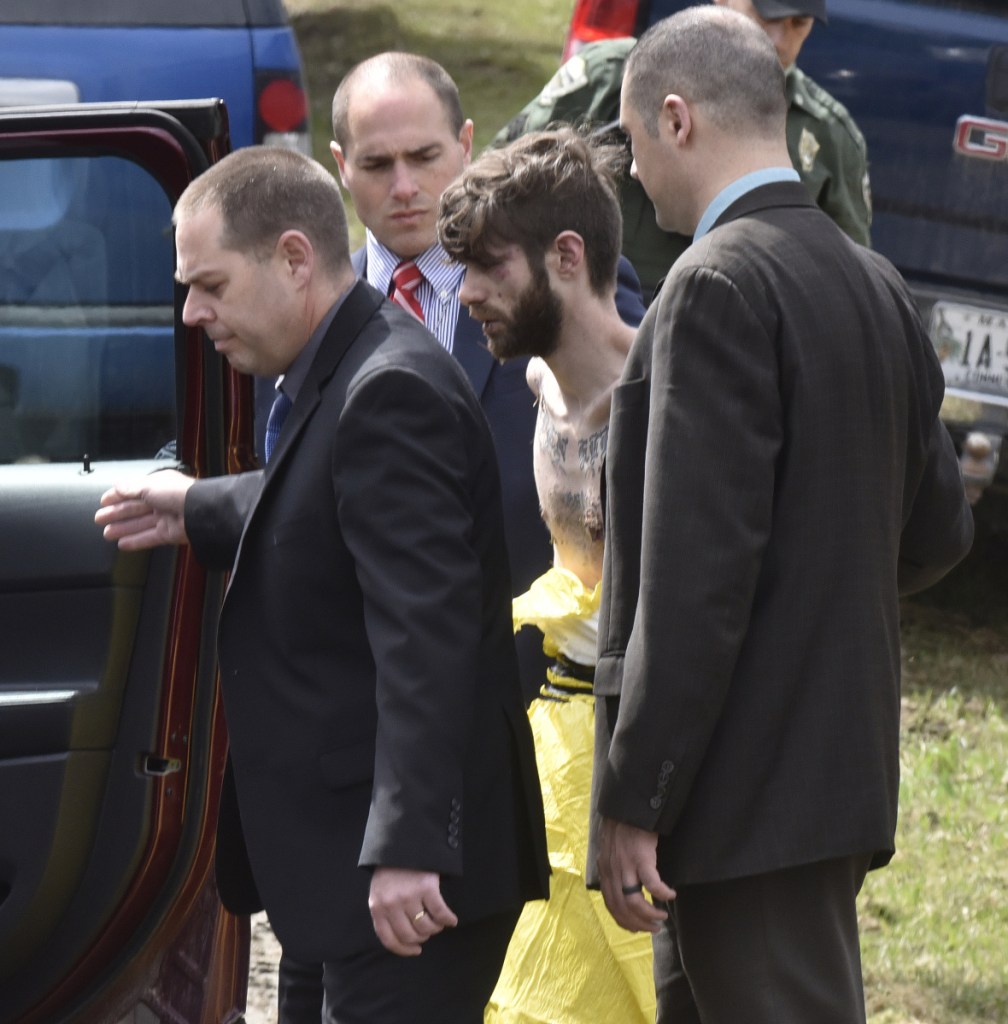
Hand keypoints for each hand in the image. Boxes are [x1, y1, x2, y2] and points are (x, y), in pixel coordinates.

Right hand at [94, 470, 194, 549]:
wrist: (200, 511)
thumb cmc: (176, 493)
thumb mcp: (150, 486)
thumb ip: (132, 488)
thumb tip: (117, 486)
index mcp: (158, 485)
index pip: (134, 490)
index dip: (118, 496)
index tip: (103, 501)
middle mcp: (162, 501)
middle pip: (135, 508)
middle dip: (116, 513)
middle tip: (98, 519)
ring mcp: (166, 518)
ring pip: (140, 524)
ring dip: (123, 528)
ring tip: (106, 533)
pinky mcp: (169, 534)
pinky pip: (149, 537)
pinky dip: (136, 541)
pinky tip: (122, 544)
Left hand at [368, 867, 457, 956]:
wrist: (403, 841)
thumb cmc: (392, 869)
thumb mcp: (380, 891)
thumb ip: (386, 912)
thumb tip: (402, 938)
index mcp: (377, 906)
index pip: (389, 939)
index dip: (404, 949)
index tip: (415, 950)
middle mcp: (392, 904)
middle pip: (409, 935)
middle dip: (421, 938)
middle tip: (428, 932)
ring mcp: (409, 896)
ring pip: (426, 927)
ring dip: (435, 928)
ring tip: (438, 923)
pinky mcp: (427, 887)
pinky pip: (440, 913)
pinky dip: (448, 920)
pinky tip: (451, 920)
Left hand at [597, 817, 675, 931]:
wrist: (627, 804)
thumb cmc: (622, 825)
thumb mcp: (610, 849)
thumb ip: (613, 866)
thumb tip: (622, 885)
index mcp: (605, 870)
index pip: (611, 905)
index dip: (623, 921)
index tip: (636, 928)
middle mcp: (612, 871)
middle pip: (622, 909)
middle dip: (639, 924)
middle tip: (653, 928)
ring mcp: (626, 865)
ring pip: (634, 903)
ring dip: (649, 915)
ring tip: (662, 917)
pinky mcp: (641, 857)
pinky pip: (652, 884)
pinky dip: (662, 893)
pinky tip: (671, 894)